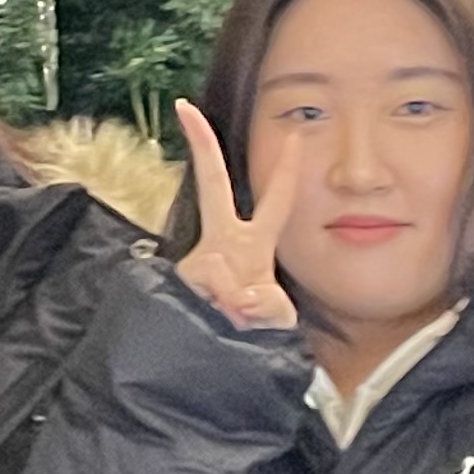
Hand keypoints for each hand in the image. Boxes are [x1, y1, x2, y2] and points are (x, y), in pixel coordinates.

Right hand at [169, 97, 302, 332]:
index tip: (295, 132)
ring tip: (234, 325)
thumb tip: (239, 294)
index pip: (274, 200)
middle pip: (213, 186)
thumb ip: (266, 303)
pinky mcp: (177, 283)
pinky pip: (213, 294)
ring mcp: (197, 262)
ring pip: (222, 269)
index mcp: (251, 243)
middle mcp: (222, 244)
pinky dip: (223, 316)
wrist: (203, 366)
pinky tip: (216, 325)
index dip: (285, 167)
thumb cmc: (249, 336)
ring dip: (237, 307)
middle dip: (202, 147)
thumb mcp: (274, 317)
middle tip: (187, 107)